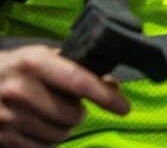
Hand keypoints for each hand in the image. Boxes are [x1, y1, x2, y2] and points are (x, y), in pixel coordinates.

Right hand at [0, 46, 128, 147]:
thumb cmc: (15, 70)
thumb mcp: (41, 58)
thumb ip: (76, 68)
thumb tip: (112, 85)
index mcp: (33, 62)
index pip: (79, 81)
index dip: (105, 96)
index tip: (124, 108)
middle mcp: (19, 89)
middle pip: (73, 115)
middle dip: (77, 112)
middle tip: (65, 104)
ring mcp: (8, 116)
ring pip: (60, 134)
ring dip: (62, 128)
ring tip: (48, 114)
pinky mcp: (2, 138)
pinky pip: (42, 147)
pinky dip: (46, 140)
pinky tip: (36, 126)